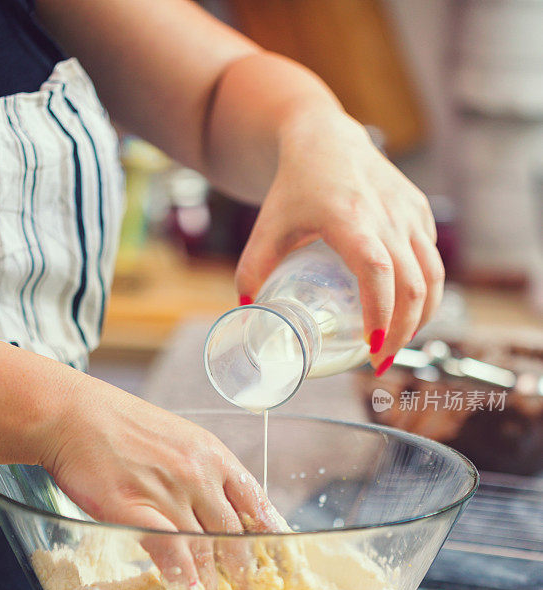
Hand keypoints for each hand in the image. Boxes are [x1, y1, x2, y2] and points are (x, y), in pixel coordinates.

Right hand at [40, 372, 276, 589]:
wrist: (74, 415)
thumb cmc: (123, 425)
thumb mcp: (179, 437)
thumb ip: (203, 470)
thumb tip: (220, 506)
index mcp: (213, 455)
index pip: (255, 501)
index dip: (269, 533)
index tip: (277, 556)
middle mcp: (198, 474)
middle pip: (234, 531)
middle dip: (245, 568)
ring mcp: (167, 492)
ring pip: (204, 547)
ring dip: (212, 581)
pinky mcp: (134, 509)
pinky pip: (169, 550)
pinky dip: (182, 576)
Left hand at [235, 111, 443, 373]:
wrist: (326, 138)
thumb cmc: (294, 186)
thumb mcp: (268, 227)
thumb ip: (253, 269)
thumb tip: (246, 311)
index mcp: (349, 218)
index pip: (376, 272)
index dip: (380, 313)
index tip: (371, 349)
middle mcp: (387, 215)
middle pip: (412, 284)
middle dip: (402, 332)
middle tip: (380, 362)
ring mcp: (409, 212)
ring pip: (432, 275)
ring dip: (421, 317)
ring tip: (398, 343)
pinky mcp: (420, 211)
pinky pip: (431, 260)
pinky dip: (425, 292)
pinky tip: (407, 312)